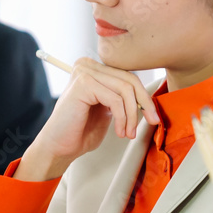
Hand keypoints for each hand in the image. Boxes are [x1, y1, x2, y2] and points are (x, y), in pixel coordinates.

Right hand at [16, 58, 159, 180]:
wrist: (59, 147)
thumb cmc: (81, 131)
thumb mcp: (108, 110)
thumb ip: (123, 97)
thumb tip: (149, 96)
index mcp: (94, 68)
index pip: (128, 76)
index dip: (144, 96)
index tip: (153, 116)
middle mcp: (87, 65)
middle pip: (130, 79)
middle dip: (144, 103)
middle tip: (152, 122)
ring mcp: (83, 72)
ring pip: (125, 89)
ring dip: (132, 115)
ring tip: (128, 133)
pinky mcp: (83, 84)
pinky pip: (115, 99)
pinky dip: (122, 118)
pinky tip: (119, 132)